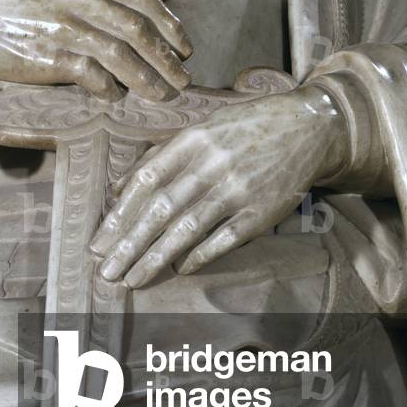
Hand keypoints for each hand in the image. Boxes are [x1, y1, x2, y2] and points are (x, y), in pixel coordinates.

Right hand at [0, 0, 191, 100]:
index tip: (185, 46)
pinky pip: (92, 76)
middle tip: (183, 79)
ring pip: (121, 55)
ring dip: (148, 79)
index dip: (170, 22)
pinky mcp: (47, 57)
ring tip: (162, 95)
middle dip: (167, 57)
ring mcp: (62, 27)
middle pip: (137, 29)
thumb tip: (129, 9)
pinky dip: (110, 89)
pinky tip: (115, 97)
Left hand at [89, 84, 347, 286]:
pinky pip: (223, 239)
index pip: (146, 179)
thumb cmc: (245, 127)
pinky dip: (199, 256)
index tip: (100, 240)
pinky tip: (179, 270)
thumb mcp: (203, 128)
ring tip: (133, 279)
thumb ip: (162, 155)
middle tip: (107, 271)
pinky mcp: (261, 211)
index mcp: (193, 139)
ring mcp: (237, 189)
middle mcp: (212, 163)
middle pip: (162, 209)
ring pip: (188, 229)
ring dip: (156, 258)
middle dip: (130, 244)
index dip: (120, 213)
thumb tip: (120, 188)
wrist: (306, 127)